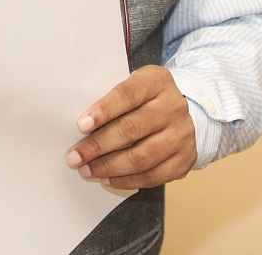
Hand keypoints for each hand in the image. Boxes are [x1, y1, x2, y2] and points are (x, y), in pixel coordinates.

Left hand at [66, 66, 196, 188]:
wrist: (181, 113)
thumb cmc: (144, 100)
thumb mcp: (132, 87)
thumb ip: (110, 100)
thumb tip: (81, 126)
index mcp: (157, 81)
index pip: (128, 95)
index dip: (104, 110)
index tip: (81, 125)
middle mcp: (173, 106)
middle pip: (131, 129)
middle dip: (98, 146)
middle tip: (75, 157)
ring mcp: (182, 133)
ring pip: (142, 157)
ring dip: (109, 167)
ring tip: (87, 170)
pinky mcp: (186, 158)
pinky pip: (154, 176)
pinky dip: (127, 181)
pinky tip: (108, 179)